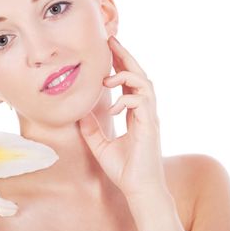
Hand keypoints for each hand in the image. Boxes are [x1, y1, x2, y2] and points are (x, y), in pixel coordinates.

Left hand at [78, 35, 166, 198]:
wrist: (139, 190)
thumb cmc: (124, 170)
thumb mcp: (101, 146)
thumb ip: (91, 129)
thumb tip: (80, 113)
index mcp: (136, 114)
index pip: (130, 82)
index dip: (120, 64)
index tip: (109, 49)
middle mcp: (145, 112)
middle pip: (140, 75)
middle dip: (126, 56)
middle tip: (111, 40)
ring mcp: (150, 118)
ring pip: (145, 84)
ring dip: (127, 75)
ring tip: (109, 76)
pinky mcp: (150, 127)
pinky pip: (141, 103)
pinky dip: (126, 100)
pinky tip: (114, 107)